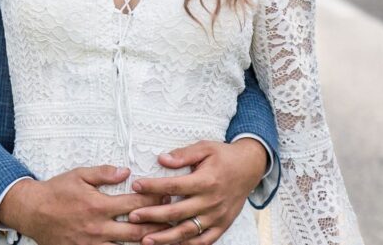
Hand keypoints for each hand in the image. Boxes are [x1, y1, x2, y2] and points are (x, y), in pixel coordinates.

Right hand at [0, 165, 169, 244]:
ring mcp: (93, 243)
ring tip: (164, 239)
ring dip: (146, 243)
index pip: (134, 204)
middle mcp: (98, 227)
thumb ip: (104, 173)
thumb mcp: (79, 174)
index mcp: (98, 205)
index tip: (168, 196)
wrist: (32, 212)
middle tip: (175, 222)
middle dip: (158, 226)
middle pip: (136, 231)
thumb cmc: (56, 191)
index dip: (153, 201)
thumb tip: (127, 171)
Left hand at [127, 139, 268, 244]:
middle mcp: (211, 201)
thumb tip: (162, 159)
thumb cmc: (224, 156)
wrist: (250, 168)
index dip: (153, 186)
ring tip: (146, 240)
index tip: (136, 185)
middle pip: (177, 212)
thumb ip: (183, 155)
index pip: (174, 186)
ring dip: (165, 238)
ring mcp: (217, 216)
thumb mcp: (205, 147)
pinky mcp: (222, 225)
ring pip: (188, 231)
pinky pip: (204, 240)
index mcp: (206, 181)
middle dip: (152, 216)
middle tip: (132, 216)